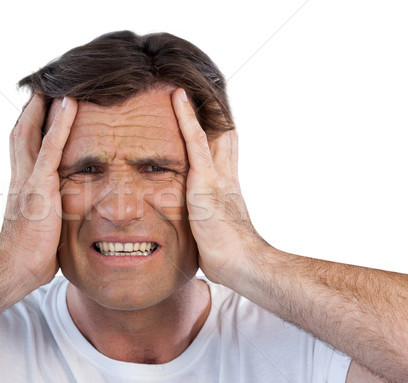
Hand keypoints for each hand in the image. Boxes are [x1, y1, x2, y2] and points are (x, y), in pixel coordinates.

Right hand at [0, 95, 77, 289]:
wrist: (13, 269)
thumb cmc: (29, 254)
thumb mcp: (41, 225)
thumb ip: (48, 211)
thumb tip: (62, 213)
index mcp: (22, 184)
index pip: (23, 146)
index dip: (30, 124)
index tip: (40, 107)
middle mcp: (21, 176)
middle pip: (22, 132)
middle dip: (32, 108)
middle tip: (45, 87)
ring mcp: (28, 179)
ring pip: (32, 132)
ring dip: (43, 106)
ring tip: (57, 84)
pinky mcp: (38, 186)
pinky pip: (50, 148)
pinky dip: (60, 124)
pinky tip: (70, 104)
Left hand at [171, 88, 265, 285]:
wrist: (242, 264)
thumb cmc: (227, 255)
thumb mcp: (212, 232)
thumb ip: (205, 222)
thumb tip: (196, 227)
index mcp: (225, 186)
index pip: (223, 150)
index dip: (217, 128)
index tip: (209, 111)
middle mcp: (225, 174)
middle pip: (222, 133)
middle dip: (213, 111)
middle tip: (200, 86)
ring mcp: (216, 175)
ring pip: (209, 129)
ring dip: (198, 106)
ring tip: (183, 82)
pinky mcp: (206, 180)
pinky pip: (195, 141)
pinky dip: (186, 118)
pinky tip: (178, 97)